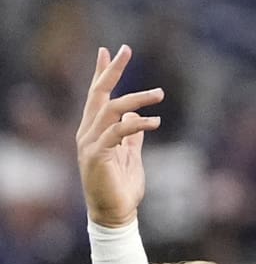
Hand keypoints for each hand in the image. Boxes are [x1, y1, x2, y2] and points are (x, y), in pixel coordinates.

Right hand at [75, 45, 164, 227]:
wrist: (115, 214)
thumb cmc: (122, 187)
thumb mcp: (131, 156)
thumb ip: (133, 136)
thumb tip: (137, 118)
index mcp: (95, 130)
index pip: (97, 96)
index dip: (103, 73)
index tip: (108, 50)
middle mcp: (88, 132)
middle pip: (98, 93)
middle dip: (112, 70)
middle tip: (126, 49)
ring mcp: (90, 143)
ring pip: (111, 109)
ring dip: (137, 99)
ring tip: (160, 93)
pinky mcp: (98, 155)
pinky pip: (118, 132)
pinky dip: (138, 124)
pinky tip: (156, 122)